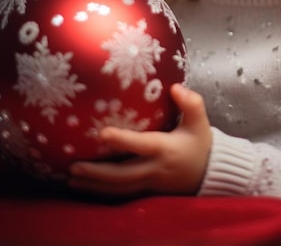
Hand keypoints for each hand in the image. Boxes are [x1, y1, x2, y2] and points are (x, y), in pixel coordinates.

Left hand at [68, 84, 211, 197]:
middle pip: (122, 174)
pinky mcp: (146, 189)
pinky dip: (102, 192)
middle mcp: (154, 168)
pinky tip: (85, 187)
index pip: (142, 145)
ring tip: (71, 178)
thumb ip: (191, 103)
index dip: (123, 140)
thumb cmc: (200, 143)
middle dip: (97, 172)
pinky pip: (121, 193)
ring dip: (94, 184)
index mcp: (165, 149)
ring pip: (118, 187)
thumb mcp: (200, 121)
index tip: (102, 133)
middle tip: (74, 166)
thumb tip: (175, 87)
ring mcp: (149, 182)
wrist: (209, 172)